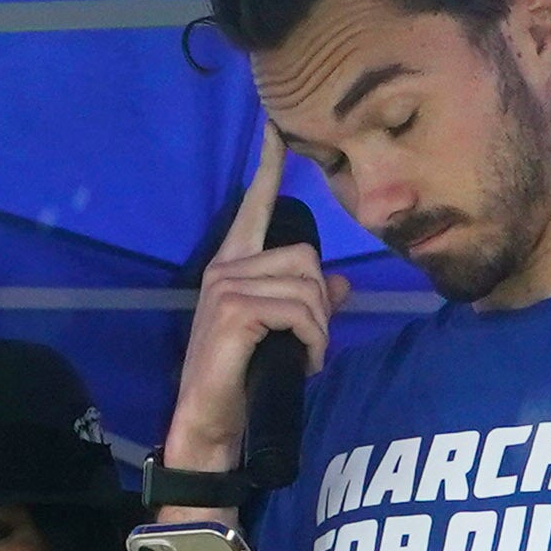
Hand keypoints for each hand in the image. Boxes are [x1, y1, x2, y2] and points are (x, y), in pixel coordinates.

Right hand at [161, 131, 346, 472]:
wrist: (209, 422)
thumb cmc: (242, 379)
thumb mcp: (281, 334)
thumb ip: (309, 303)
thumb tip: (342, 285)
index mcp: (233, 266)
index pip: (254, 206)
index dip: (267, 166)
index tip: (275, 128)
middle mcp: (226, 267)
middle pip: (306, 258)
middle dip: (321, 303)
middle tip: (309, 340)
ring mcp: (226, 287)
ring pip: (308, 287)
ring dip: (319, 329)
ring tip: (302, 355)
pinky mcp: (234, 311)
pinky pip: (299, 310)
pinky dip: (313, 340)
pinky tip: (302, 361)